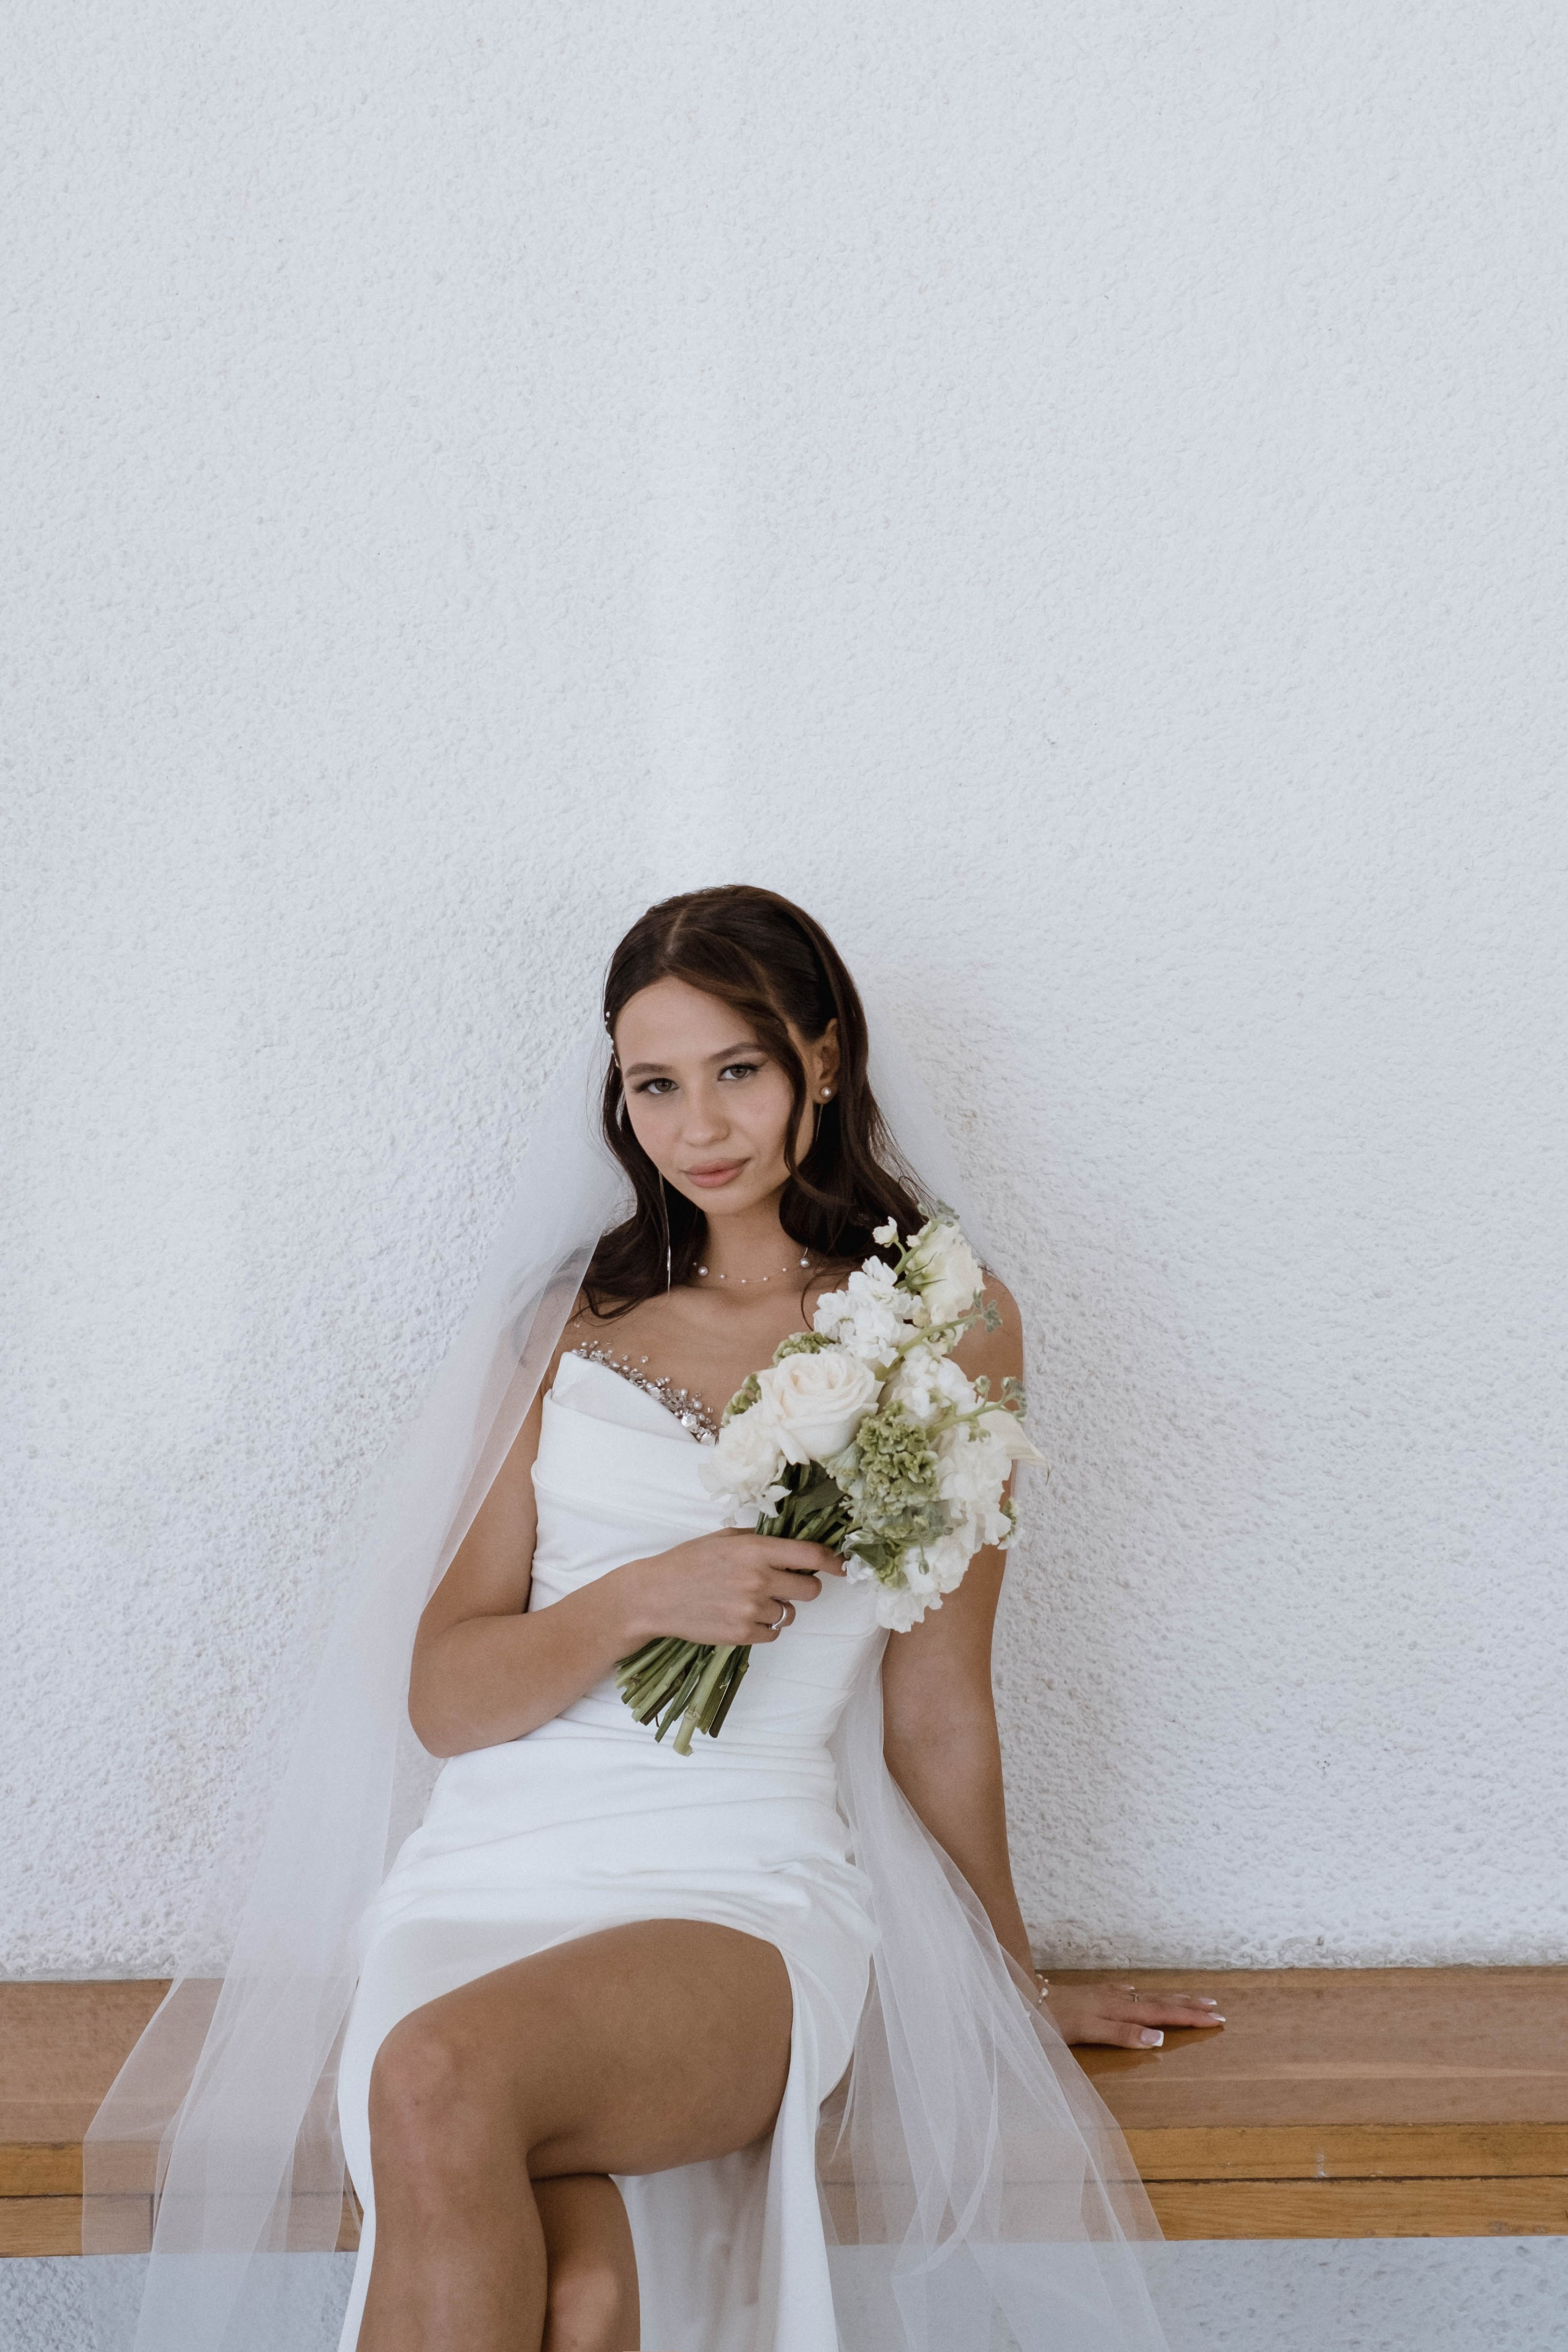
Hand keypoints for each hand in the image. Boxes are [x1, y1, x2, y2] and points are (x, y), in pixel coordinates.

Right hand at [614, 1531, 844, 1648]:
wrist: (655, 1596)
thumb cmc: (688, 1562)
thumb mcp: (724, 1540)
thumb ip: (759, 1541)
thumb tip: (793, 1544)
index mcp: (755, 1550)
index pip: (811, 1556)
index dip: (833, 1561)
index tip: (842, 1566)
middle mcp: (758, 1579)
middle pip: (810, 1590)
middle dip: (804, 1588)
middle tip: (785, 1585)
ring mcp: (751, 1609)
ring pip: (790, 1613)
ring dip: (779, 1608)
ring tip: (751, 1601)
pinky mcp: (742, 1634)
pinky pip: (773, 1633)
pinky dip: (764, 1627)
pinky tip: (742, 1616)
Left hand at [1040, 1980, 1224, 2048]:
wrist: (1024, 1997)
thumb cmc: (1054, 2020)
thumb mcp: (1088, 2032)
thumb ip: (1122, 2034)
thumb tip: (1159, 2038)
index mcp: (1119, 2011)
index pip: (1162, 2014)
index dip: (1190, 2018)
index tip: (1216, 2020)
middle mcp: (1116, 1999)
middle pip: (1159, 2001)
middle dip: (1189, 2006)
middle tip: (1217, 2008)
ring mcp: (1104, 1994)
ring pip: (1145, 1996)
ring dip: (1170, 1998)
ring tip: (1190, 1998)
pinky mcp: (1091, 1994)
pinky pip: (1123, 1992)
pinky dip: (1138, 1994)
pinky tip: (1136, 1992)